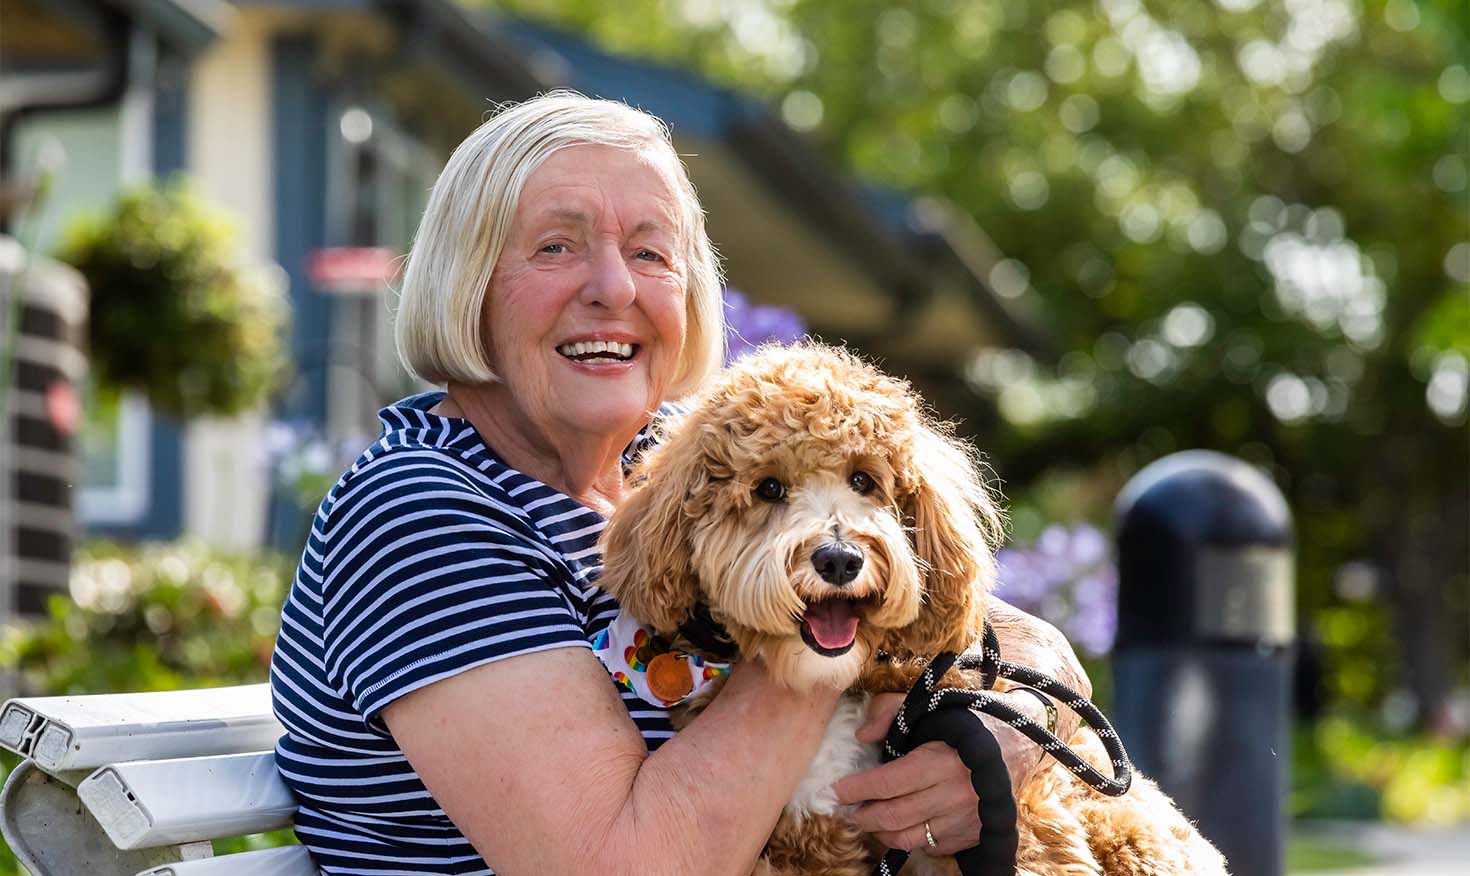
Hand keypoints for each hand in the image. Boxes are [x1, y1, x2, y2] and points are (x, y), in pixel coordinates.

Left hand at [832, 691, 1048, 853]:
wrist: (1020, 743)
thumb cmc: (967, 721)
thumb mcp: (928, 705)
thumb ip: (890, 712)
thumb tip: (861, 736)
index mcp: (940, 761)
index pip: (887, 783)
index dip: (856, 789)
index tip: (837, 790)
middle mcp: (953, 795)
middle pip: (893, 816)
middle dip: (862, 815)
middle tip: (847, 810)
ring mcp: (963, 820)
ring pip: (908, 838)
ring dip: (880, 832)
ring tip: (868, 820)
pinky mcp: (971, 835)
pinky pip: (930, 847)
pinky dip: (910, 839)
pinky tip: (901, 825)